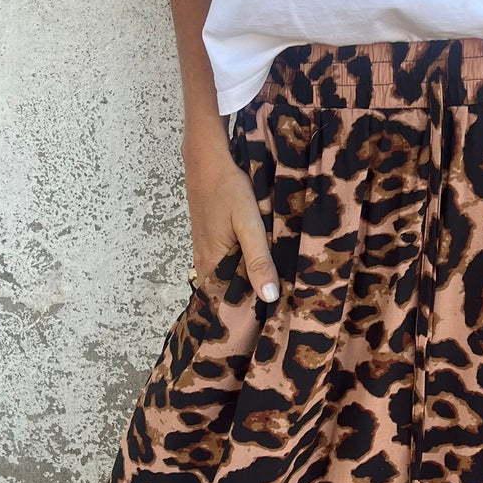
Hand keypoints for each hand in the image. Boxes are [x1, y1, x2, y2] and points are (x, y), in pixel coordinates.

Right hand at [183, 127, 280, 302]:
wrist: (207, 161)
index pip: (226, 303)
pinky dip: (239, 269)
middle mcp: (204, 263)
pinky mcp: (209, 240)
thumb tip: (269, 297)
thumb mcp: (249, 224)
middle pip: (225, 292)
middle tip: (278, 311)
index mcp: (212, 264)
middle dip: (248, 302)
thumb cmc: (227, 191)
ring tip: (273, 294)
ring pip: (225, 278)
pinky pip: (224, 263)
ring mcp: (205, 251)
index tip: (270, 321)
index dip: (246, 314)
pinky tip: (259, 268)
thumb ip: (258, 260)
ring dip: (244, 285)